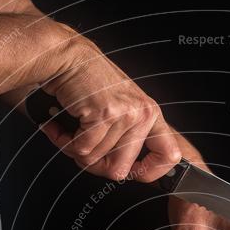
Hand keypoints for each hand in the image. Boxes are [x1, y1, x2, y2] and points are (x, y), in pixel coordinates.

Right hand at [38, 28, 180, 180]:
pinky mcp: (104, 114)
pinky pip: (82, 149)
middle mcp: (143, 114)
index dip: (152, 172)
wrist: (67, 57)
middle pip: (120, 170)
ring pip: (95, 160)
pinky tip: (60, 126)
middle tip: (81, 150)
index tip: (133, 171)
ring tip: (69, 130)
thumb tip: (124, 171)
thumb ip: (128, 136)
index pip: (169, 155)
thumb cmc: (88, 83)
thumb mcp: (120, 108)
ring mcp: (125, 115)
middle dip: (94, 166)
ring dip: (74, 149)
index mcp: (150, 114)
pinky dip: (64, 141)